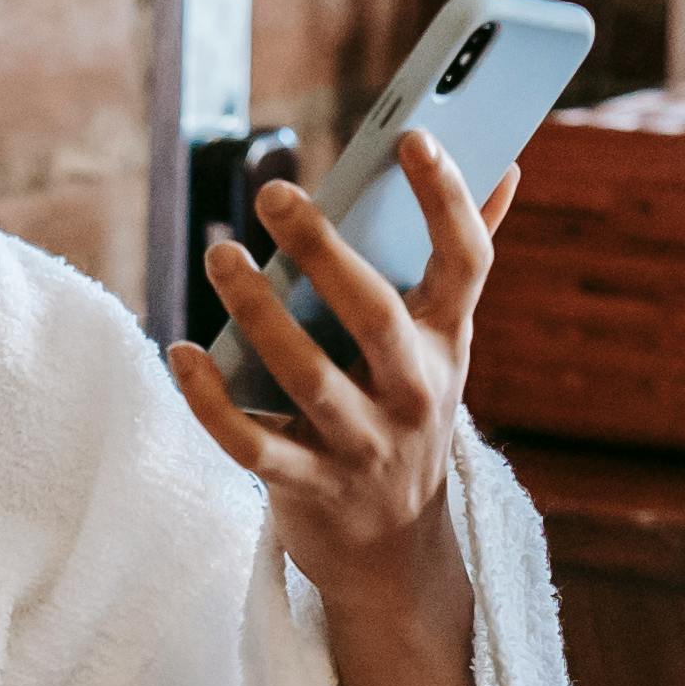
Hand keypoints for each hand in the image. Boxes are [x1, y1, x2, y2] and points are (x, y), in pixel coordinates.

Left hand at [165, 131, 511, 618]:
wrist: (395, 547)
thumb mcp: (444, 344)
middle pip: (377, 315)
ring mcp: (364, 445)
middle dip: (325, 252)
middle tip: (274, 193)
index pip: (467, 261)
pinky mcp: (310, 488)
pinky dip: (211, 402)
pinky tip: (179, 353)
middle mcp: (415, 392)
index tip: (416, 138)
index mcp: (449, 342)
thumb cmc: (407, 412)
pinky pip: (253, 445)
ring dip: (258, 314)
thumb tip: (505, 162)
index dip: (448, 199)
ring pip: (308, 377)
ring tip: (220, 256)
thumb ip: (460, 258)